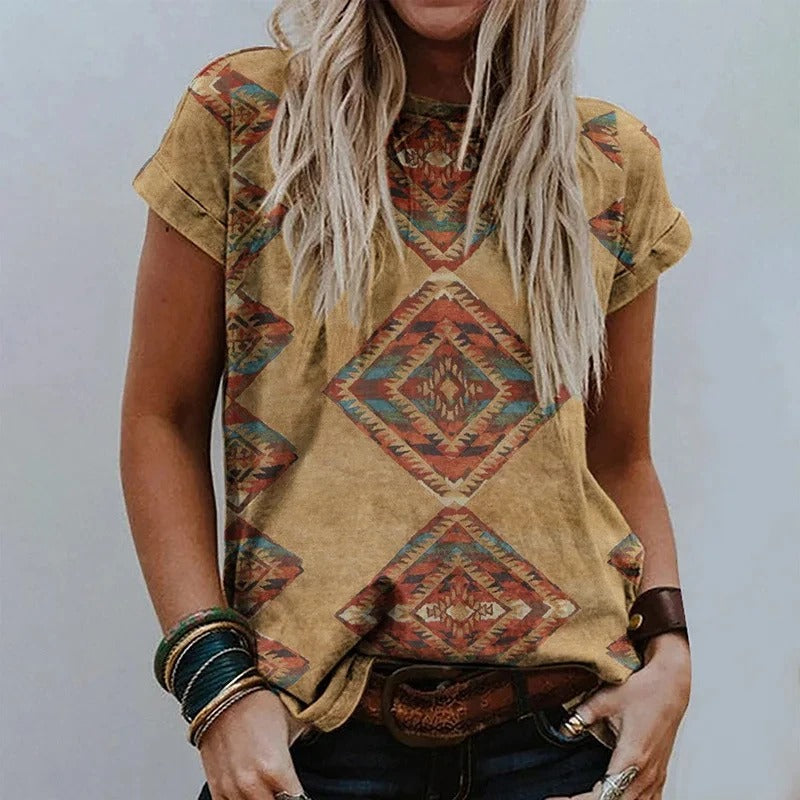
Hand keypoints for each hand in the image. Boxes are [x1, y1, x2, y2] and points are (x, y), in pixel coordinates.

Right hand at [198, 686, 307, 798]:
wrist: (223, 694)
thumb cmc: (258, 705)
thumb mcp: (294, 722)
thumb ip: (307, 741)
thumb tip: (324, 735)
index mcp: (276, 769)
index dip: (300, 797)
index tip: (300, 791)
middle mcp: (253, 783)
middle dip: (282, 798)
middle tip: (285, 788)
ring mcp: (232, 788)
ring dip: (262, 798)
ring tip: (268, 787)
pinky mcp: (216, 787)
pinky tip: (250, 792)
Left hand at [544, 633, 690, 799]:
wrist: (672, 688)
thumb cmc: (643, 691)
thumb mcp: (607, 698)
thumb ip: (583, 714)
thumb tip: (564, 728)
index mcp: (632, 756)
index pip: (604, 794)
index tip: (557, 798)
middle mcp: (647, 772)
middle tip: (564, 798)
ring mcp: (656, 775)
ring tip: (582, 797)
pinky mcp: (660, 773)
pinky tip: (614, 797)